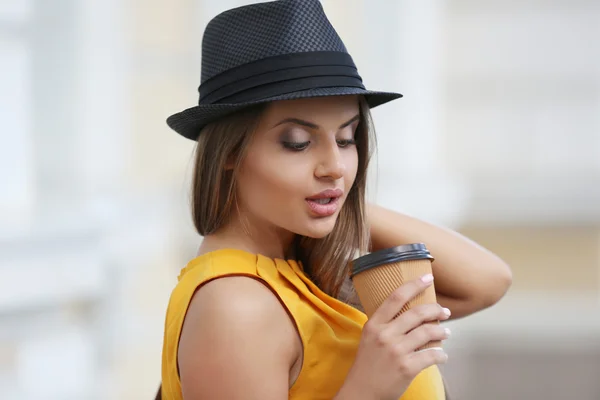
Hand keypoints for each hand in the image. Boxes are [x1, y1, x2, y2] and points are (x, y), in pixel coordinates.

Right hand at [337, 274, 450, 399]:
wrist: (361, 393)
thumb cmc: (367, 365)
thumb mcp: (369, 338)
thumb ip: (385, 324)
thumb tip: (411, 313)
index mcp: (374, 325)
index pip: (396, 297)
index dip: (414, 285)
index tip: (427, 277)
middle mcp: (385, 335)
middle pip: (417, 313)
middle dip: (436, 310)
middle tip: (445, 311)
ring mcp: (396, 351)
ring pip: (428, 333)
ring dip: (442, 331)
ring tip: (446, 332)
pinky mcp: (406, 368)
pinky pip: (432, 355)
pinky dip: (441, 355)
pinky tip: (442, 355)